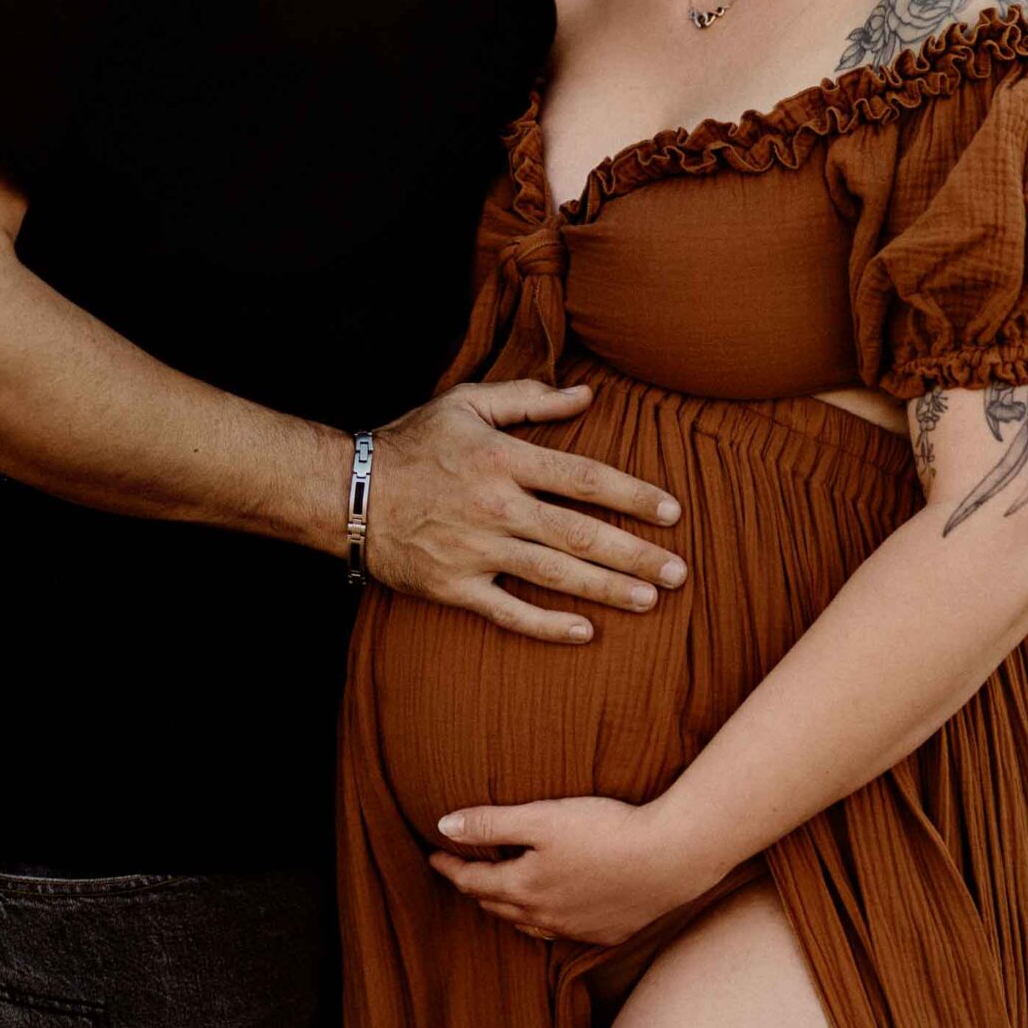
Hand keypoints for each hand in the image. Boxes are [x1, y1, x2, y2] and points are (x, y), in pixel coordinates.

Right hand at [365, 383, 685, 644]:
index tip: (672, 511)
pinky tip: (584, 633)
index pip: (584, 478)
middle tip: (680, 571)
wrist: (347, 491)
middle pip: (580, 532)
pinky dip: (546, 625)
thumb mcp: (466, 403)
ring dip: (607, 589)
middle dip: (635, 553)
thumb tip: (586, 395)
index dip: (632, 495)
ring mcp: (475, 550)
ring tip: (651, 600)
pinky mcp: (454, 587)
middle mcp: (496, 506)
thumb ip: (528, 399)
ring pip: (554, 573)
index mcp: (504, 459)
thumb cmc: (413, 443)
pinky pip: (508, 612)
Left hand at [428, 794, 716, 947]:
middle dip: (473, 888)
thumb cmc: (604, 831)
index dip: (449, 866)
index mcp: (524, 888)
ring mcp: (575, 929)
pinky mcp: (603, 932)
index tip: (433, 854)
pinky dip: (540, 919)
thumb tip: (443, 827)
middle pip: (496, 905)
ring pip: (526, 922)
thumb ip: (491, 823)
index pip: (472, 882)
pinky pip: (557, 931)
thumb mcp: (541, 817)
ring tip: (496, 891)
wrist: (669, 859)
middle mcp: (544, 916)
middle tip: (459, 871)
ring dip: (505, 906)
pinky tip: (547, 911)